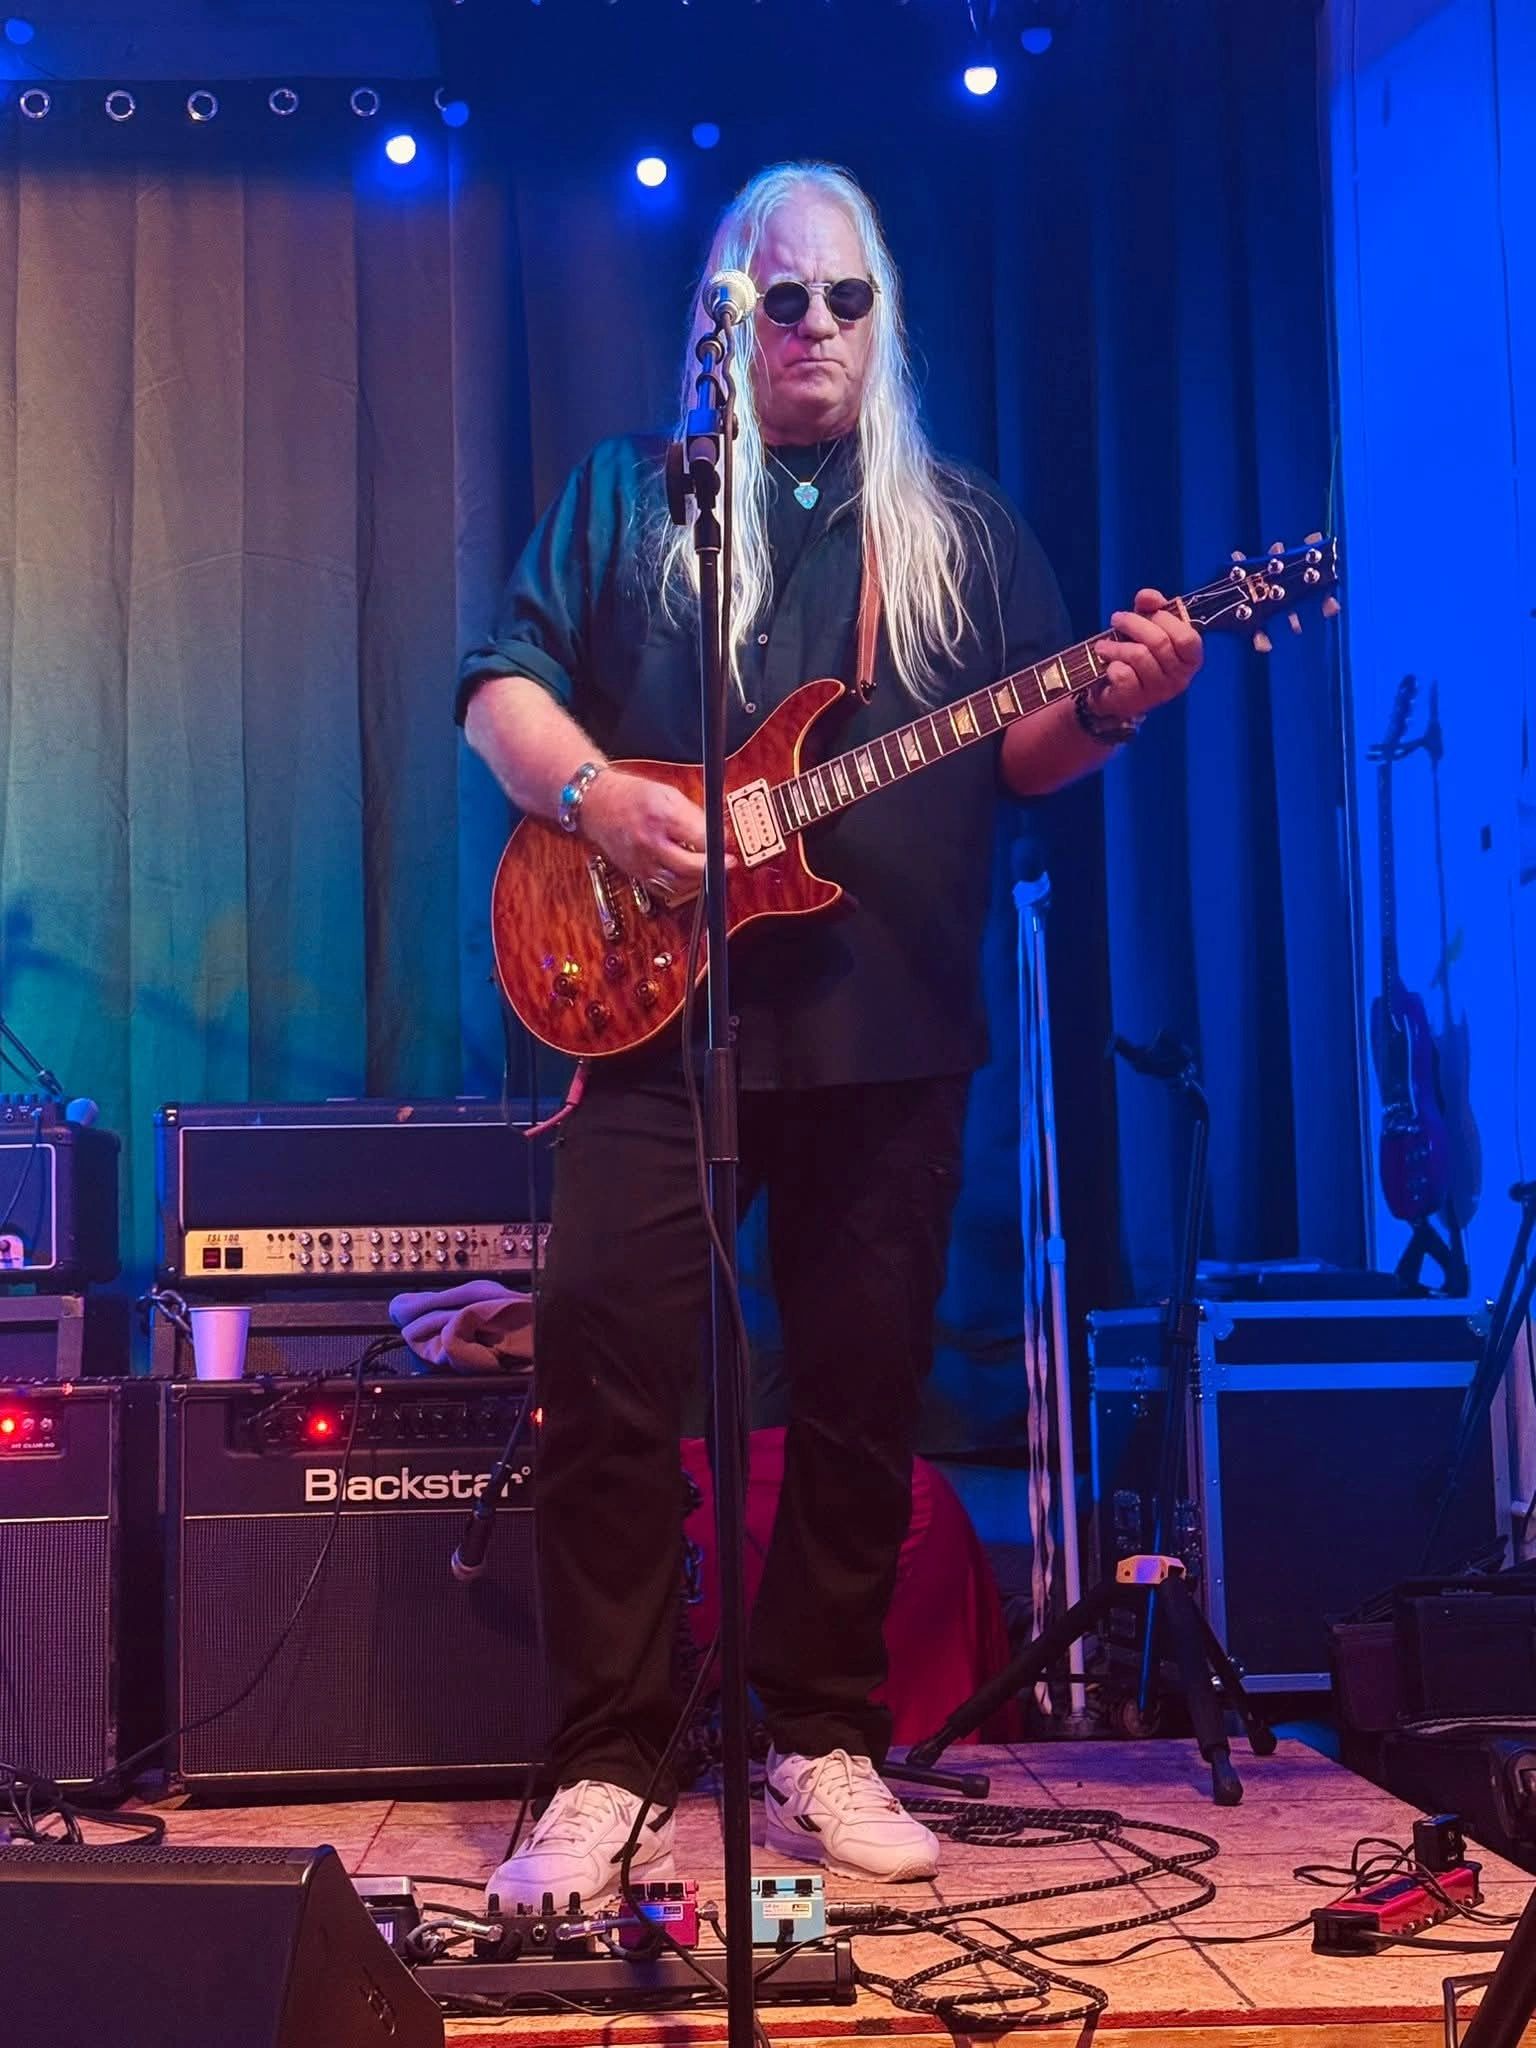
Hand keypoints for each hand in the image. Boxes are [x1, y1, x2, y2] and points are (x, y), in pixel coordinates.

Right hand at [577, 769, 717, 901]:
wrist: (596, 804)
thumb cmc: (632, 795)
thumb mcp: (667, 793)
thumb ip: (693, 814)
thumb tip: (718, 833)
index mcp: (660, 816)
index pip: (700, 837)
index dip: (718, 842)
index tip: (726, 841)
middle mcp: (650, 841)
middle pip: (691, 866)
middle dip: (713, 867)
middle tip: (727, 863)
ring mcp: (641, 861)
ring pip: (679, 883)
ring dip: (699, 879)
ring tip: (709, 870)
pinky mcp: (636, 873)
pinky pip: (664, 888)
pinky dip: (681, 885)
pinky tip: (689, 876)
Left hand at [1091, 588, 1203, 721]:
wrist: (1113, 693)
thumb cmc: (1136, 655)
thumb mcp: (1146, 627)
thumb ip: (1151, 608)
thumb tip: (1148, 596)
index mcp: (1190, 658)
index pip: (1186, 636)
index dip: (1164, 618)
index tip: (1144, 609)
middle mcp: (1180, 678)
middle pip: (1159, 642)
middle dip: (1133, 623)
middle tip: (1116, 619)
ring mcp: (1159, 692)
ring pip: (1139, 656)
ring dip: (1116, 646)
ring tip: (1104, 645)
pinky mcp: (1136, 701)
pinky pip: (1123, 674)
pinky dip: (1111, 665)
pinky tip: (1109, 666)